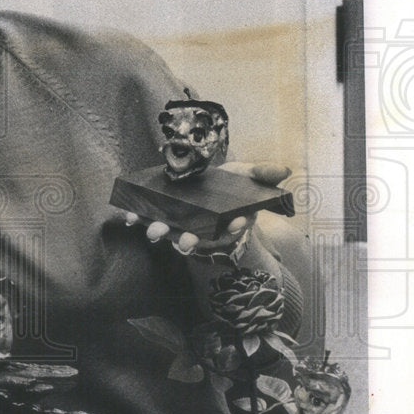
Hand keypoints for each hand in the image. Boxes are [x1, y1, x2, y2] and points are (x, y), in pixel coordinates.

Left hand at [125, 162, 290, 254]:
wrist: (208, 188)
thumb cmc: (231, 184)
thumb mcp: (249, 175)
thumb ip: (263, 173)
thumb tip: (284, 170)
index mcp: (227, 220)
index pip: (234, 228)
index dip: (236, 227)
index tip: (236, 224)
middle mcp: (205, 228)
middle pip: (199, 239)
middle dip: (191, 241)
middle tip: (186, 243)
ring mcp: (182, 225)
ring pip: (172, 234)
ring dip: (163, 233)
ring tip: (154, 232)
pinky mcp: (163, 217)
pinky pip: (150, 220)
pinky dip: (140, 218)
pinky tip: (129, 216)